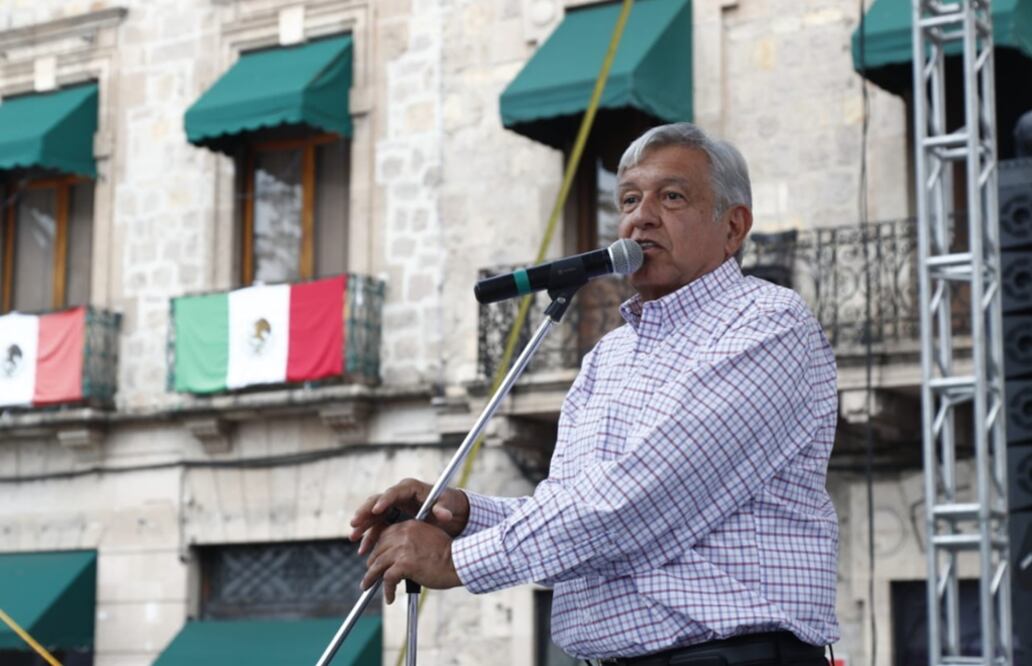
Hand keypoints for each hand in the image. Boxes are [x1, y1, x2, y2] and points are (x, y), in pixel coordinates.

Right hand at [349, 478, 468, 555]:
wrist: (451, 512)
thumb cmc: (449, 504)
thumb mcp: (448, 505)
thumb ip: (443, 509)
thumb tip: (444, 515)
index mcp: (410, 488)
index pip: (393, 493)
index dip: (384, 501)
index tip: (376, 511)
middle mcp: (398, 495)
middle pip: (377, 502)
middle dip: (365, 512)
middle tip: (355, 523)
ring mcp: (393, 506)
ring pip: (373, 515)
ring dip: (363, 526)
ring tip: (354, 537)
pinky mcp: (392, 518)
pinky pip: (378, 527)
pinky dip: (371, 536)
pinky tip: (364, 548)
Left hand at [360, 520, 461, 602]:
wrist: (459, 562)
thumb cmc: (448, 554)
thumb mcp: (427, 539)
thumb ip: (411, 542)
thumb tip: (396, 559)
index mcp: (408, 526)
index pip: (384, 535)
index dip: (377, 549)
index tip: (375, 559)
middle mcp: (403, 534)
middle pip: (378, 550)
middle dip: (373, 564)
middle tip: (371, 576)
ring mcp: (402, 549)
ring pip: (377, 565)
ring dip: (371, 578)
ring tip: (369, 586)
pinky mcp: (404, 564)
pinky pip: (387, 579)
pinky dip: (387, 590)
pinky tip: (390, 597)